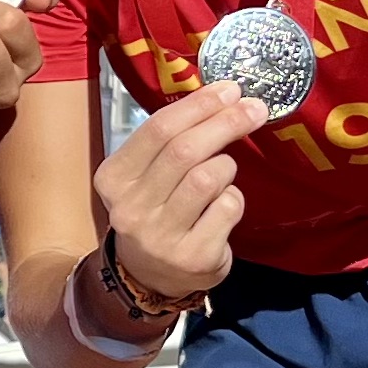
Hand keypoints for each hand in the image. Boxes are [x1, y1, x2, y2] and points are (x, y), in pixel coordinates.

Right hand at [91, 82, 266, 303]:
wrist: (149, 278)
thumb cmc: (155, 211)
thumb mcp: (145, 175)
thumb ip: (170, 141)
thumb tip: (223, 97)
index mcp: (114, 179)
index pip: (157, 130)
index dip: (198, 105)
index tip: (229, 90)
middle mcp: (131, 209)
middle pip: (185, 151)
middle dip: (225, 123)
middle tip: (253, 109)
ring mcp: (161, 237)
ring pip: (208, 178)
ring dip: (227, 166)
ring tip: (224, 171)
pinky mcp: (193, 257)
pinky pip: (227, 208)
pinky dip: (233, 198)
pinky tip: (222, 205)